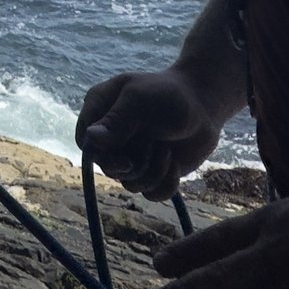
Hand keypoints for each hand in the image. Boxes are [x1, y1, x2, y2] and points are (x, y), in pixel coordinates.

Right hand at [77, 69, 225, 199]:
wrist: (203, 107)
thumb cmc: (169, 94)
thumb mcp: (140, 100)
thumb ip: (116, 120)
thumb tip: (91, 139)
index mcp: (101, 110)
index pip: (85, 142)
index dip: (101, 155)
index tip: (124, 158)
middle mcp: (113, 136)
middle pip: (107, 168)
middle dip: (135, 162)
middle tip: (155, 144)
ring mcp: (132, 156)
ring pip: (130, 184)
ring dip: (153, 171)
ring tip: (167, 150)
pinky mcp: (152, 172)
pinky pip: (150, 194)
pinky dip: (166, 184)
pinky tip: (174, 165)